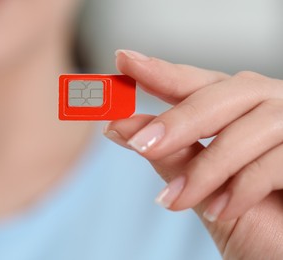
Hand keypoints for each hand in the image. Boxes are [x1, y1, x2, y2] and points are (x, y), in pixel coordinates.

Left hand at [104, 50, 282, 258]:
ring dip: (206, 168)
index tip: (125, 61)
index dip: (161, 72)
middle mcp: (268, 109)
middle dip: (179, 121)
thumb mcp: (201, 189)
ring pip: (251, 128)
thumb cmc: (250, 221)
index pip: (196, 83)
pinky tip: (219, 211)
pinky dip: (241, 188)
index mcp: (238, 112)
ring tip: (175, 200)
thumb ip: (169, 155)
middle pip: (224, 95)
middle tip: (140, 145)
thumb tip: (121, 128)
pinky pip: (277, 161)